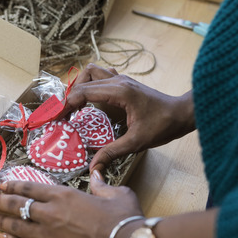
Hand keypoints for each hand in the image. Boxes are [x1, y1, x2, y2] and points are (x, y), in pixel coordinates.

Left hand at [0, 170, 142, 237]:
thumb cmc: (123, 220)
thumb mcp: (116, 193)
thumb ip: (101, 184)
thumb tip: (98, 175)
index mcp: (64, 195)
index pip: (29, 188)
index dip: (12, 186)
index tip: (1, 185)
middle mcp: (50, 213)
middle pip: (16, 205)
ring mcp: (47, 236)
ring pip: (16, 226)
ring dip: (1, 221)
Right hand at [62, 64, 195, 171]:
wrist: (182, 113)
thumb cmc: (163, 125)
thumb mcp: (136, 142)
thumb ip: (112, 152)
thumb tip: (93, 167)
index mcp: (119, 91)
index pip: (82, 92)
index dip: (64, 105)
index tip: (54, 118)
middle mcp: (118, 80)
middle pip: (82, 79)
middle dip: (68, 96)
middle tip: (61, 115)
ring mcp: (121, 78)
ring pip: (91, 71)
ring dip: (79, 85)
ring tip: (74, 106)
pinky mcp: (124, 82)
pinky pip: (101, 75)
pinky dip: (91, 84)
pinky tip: (91, 101)